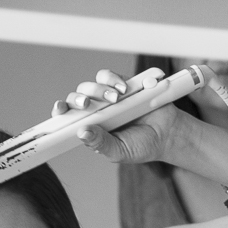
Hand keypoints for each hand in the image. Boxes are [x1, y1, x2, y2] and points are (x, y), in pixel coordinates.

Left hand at [52, 67, 181, 167]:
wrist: (167, 133)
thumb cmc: (141, 145)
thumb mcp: (119, 151)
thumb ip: (100, 143)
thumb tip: (81, 132)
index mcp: (92, 128)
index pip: (69, 117)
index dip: (61, 110)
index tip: (59, 109)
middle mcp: (96, 111)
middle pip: (78, 97)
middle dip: (79, 98)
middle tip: (87, 104)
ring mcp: (108, 97)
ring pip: (91, 84)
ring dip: (99, 89)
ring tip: (116, 98)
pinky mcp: (121, 84)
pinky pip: (108, 76)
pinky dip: (113, 79)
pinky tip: (123, 89)